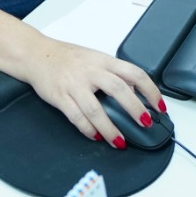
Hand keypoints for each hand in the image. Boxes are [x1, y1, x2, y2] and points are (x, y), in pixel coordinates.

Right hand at [18, 37, 164, 146]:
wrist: (36, 55)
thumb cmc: (66, 58)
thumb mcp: (94, 58)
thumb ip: (113, 73)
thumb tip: (136, 92)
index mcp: (102, 60)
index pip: (133, 73)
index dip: (150, 90)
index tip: (159, 106)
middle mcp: (90, 71)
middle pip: (118, 90)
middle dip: (135, 109)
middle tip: (145, 124)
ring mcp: (74, 84)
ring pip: (96, 109)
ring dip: (110, 128)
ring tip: (119, 141)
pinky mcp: (60, 97)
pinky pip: (76, 117)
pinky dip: (88, 129)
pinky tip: (95, 135)